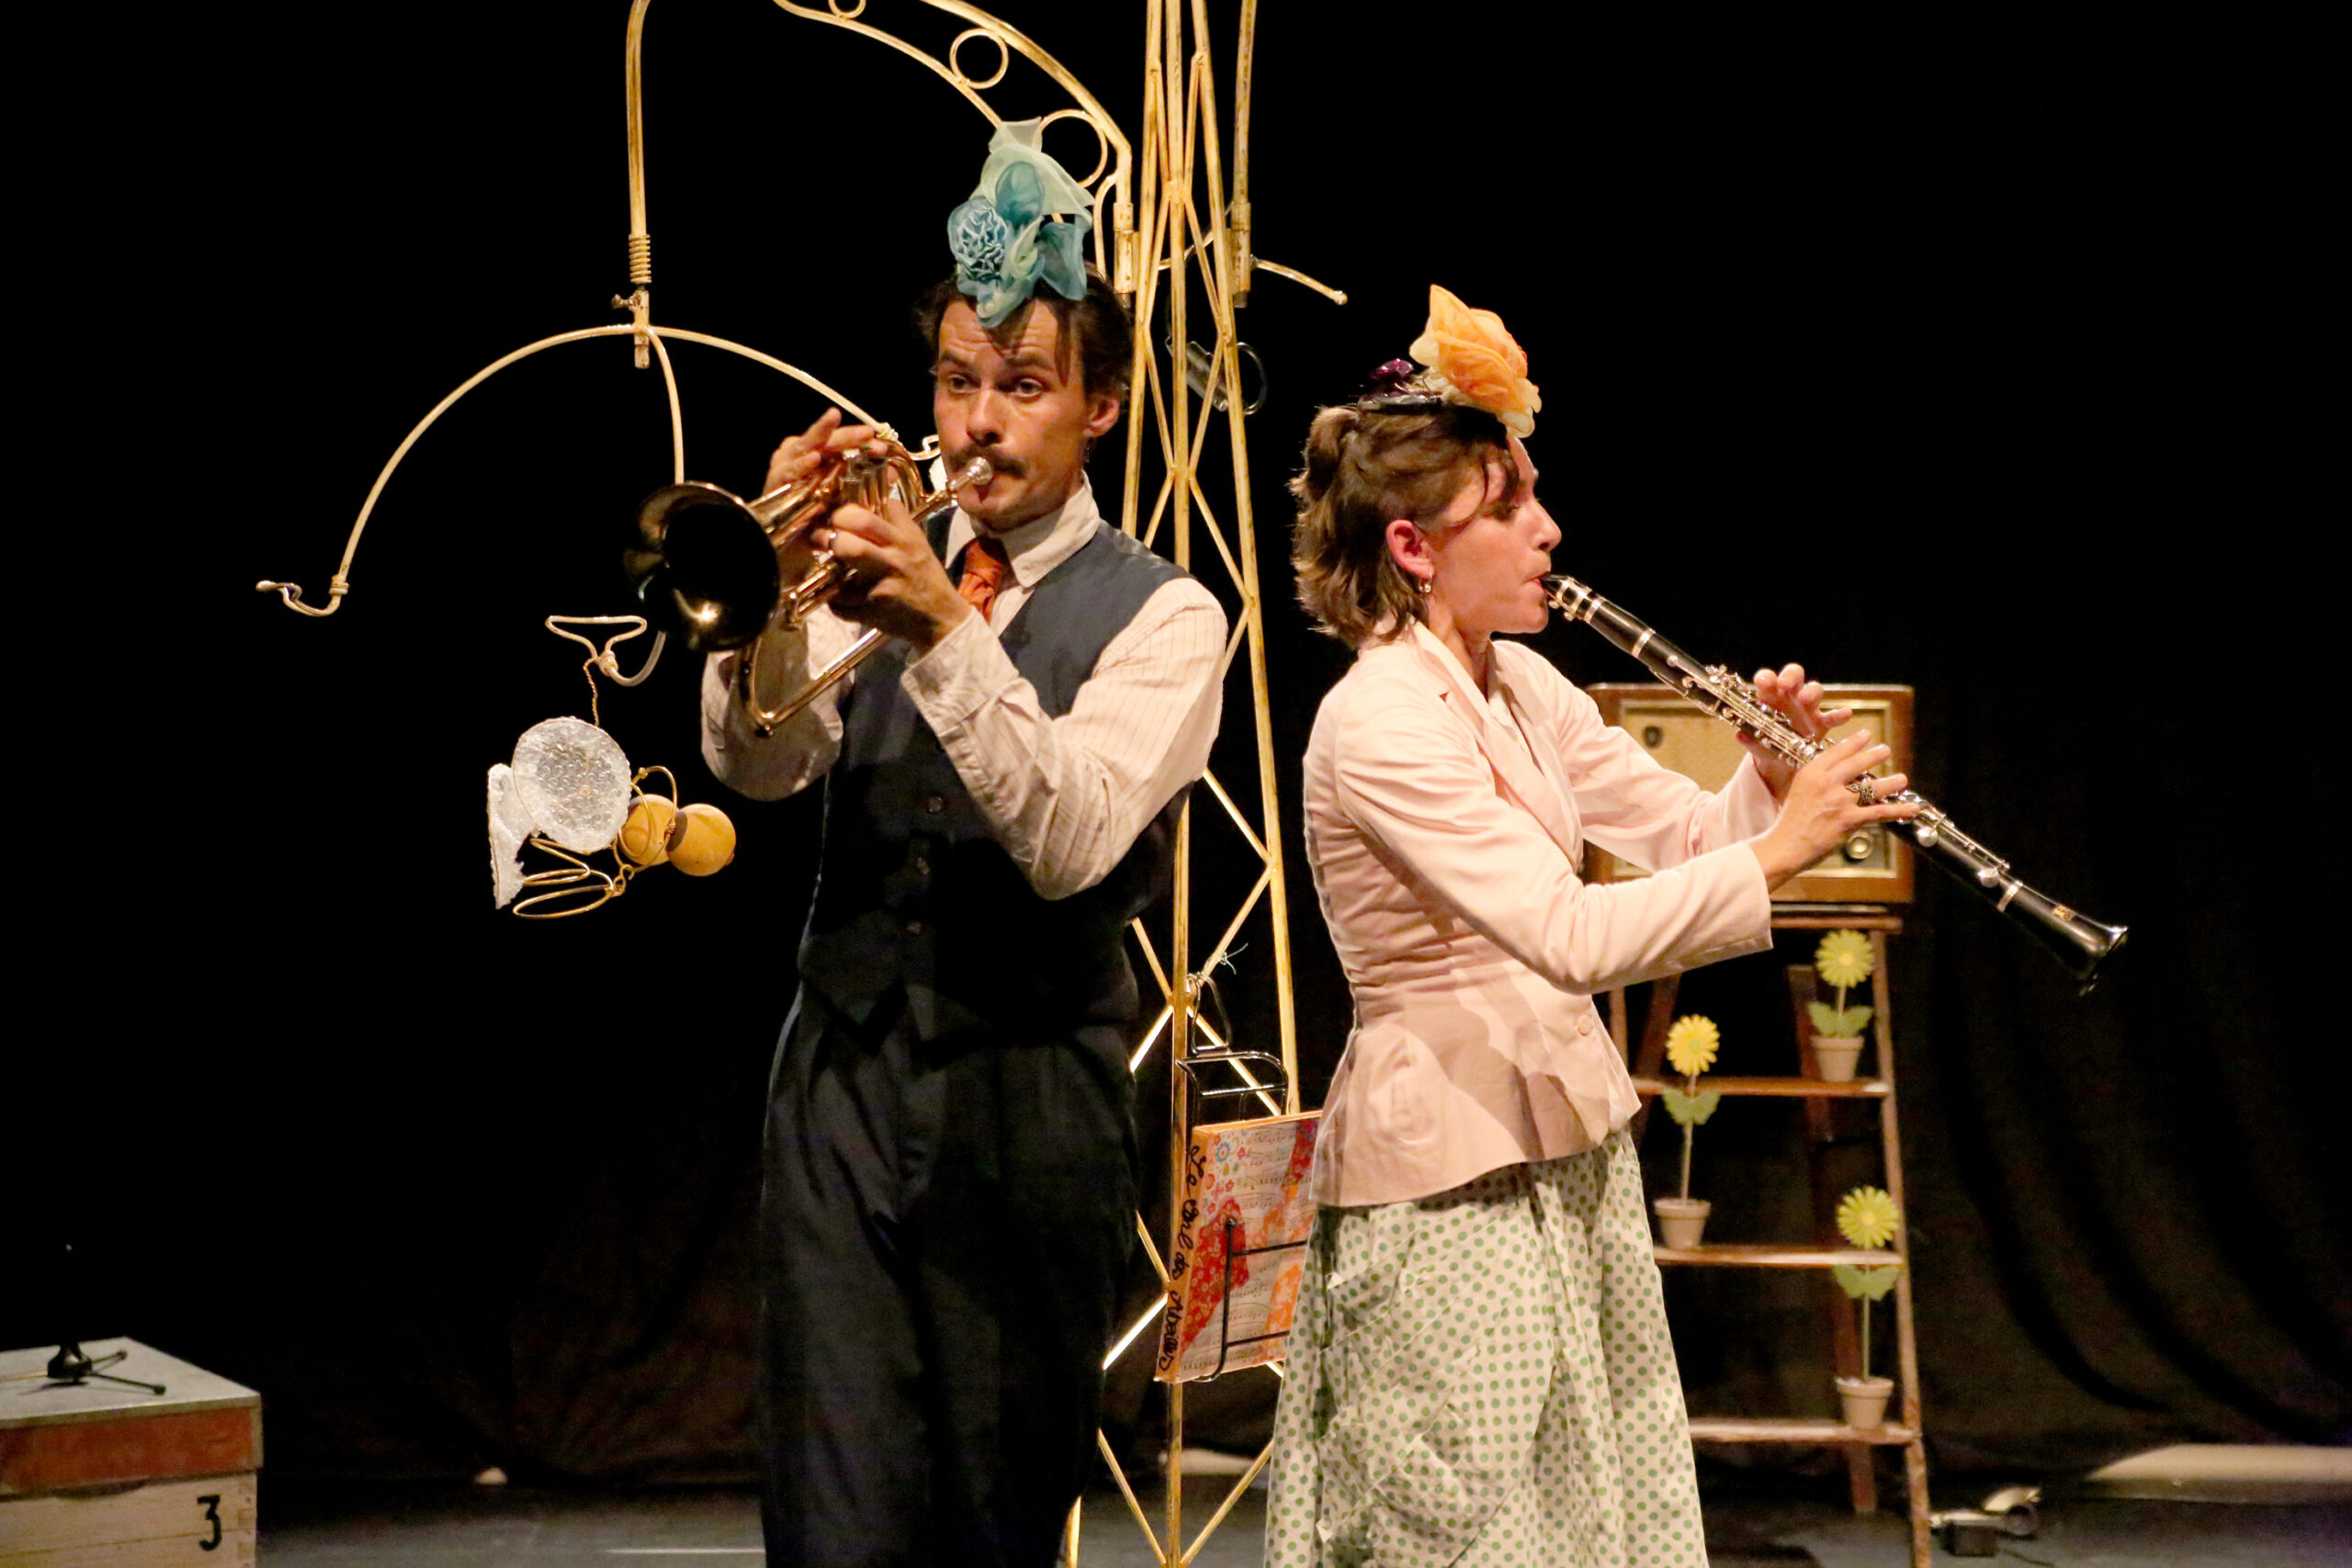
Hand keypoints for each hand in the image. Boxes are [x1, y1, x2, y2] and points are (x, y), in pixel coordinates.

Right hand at [762, 409, 874, 580]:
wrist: (790, 547)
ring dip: (822, 437)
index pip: (842, 442)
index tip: (883, 447)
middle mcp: (802, 456)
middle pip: (826, 440)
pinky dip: (800, 465)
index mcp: (819, 456)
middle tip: (867, 433)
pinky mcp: (775, 482)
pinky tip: (813, 459)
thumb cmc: (818, 518)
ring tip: (834, 423)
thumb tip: (892, 471)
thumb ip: (864, 483)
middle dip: (847, 435)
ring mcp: (786, 466)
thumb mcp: (844, 499)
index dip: (861, 441)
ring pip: (805, 446)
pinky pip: (788, 472)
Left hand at [821, 488, 972, 651]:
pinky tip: (843, 597)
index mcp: (904, 540)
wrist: (941, 618)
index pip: (869, 514)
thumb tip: (871, 494)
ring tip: (828, 566)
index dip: (847, 512)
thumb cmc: (926, 578)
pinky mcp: (871, 611)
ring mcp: (881, 587)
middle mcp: (894, 560)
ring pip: (841, 567)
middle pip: (851, 536)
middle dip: (829, 534)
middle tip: (822, 537)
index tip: (839, 518)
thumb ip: (896, 519)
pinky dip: (835, 600)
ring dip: (828, 565)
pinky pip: (838, 601)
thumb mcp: (917, 543)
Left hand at [1741, 662, 1849, 800]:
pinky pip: (1833, 716)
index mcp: (1770, 696)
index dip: (1766, 677)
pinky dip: (1839, 715)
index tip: (1763, 682)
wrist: (1780, 760)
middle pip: (1794, 675)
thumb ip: (1748, 739)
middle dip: (1791, 676)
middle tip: (1786, 685)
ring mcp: (1808, 707)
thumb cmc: (1765, 742)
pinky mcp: (1822, 722)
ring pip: (1815, 690)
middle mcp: (1790, 696)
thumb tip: (1740, 735)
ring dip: (1812, 692)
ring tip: (1807, 699)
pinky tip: (1845, 714)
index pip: (1768, 678)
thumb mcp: (1755, 743)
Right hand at [1748, 729, 1921, 889]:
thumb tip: (1836, 778)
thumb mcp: (1797, 792)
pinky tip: (1911, 808)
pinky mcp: (1849, 819)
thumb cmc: (1789, 824)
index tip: (1865, 735)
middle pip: (1856, 764)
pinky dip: (1898, 810)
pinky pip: (1879, 812)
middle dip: (1874, 755)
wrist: (1785, 846)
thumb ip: (1816, 783)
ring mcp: (1839, 801)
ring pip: (1872, 787)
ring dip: (1891, 782)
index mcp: (1810, 774)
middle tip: (1885, 750)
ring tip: (1901, 779)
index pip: (1836, 752)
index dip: (1854, 742)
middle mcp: (1826, 783)